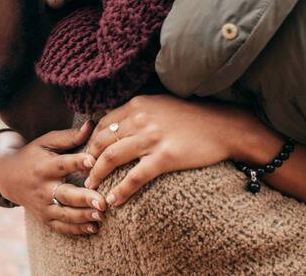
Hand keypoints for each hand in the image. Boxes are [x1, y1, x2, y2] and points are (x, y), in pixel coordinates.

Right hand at [0, 122, 108, 235]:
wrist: (8, 177)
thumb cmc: (34, 155)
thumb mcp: (47, 142)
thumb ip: (70, 137)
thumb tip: (93, 124)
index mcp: (44, 166)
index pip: (62, 164)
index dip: (77, 162)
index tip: (92, 161)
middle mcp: (43, 188)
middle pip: (65, 194)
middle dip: (84, 199)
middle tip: (103, 202)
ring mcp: (43, 205)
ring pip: (65, 214)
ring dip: (84, 216)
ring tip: (102, 215)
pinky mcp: (45, 217)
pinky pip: (61, 226)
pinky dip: (77, 229)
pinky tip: (94, 228)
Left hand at [83, 95, 278, 206]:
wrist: (224, 126)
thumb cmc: (193, 117)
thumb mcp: (161, 104)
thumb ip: (139, 112)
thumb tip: (118, 124)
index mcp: (137, 105)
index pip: (102, 124)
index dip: (89, 142)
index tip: (85, 156)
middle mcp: (140, 119)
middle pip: (101, 141)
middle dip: (87, 160)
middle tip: (81, 175)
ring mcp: (152, 138)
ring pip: (111, 158)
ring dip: (96, 176)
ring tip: (90, 190)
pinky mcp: (165, 157)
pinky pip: (135, 177)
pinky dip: (121, 191)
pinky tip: (114, 201)